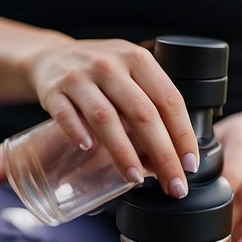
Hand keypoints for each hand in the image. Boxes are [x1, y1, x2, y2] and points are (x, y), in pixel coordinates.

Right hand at [24, 39, 200, 198]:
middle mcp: (111, 65)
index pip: (169, 99)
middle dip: (163, 154)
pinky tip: (88, 149)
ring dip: (123, 151)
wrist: (52, 57)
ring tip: (136, 178)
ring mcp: (80, 77)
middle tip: (173, 184)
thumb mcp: (131, 73)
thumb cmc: (101, 74)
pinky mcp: (53, 90)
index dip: (183, 135)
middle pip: (143, 113)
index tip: (190, 165)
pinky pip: (66, 114)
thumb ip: (153, 104)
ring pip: (105, 117)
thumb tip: (178, 156)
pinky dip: (77, 132)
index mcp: (138, 60)